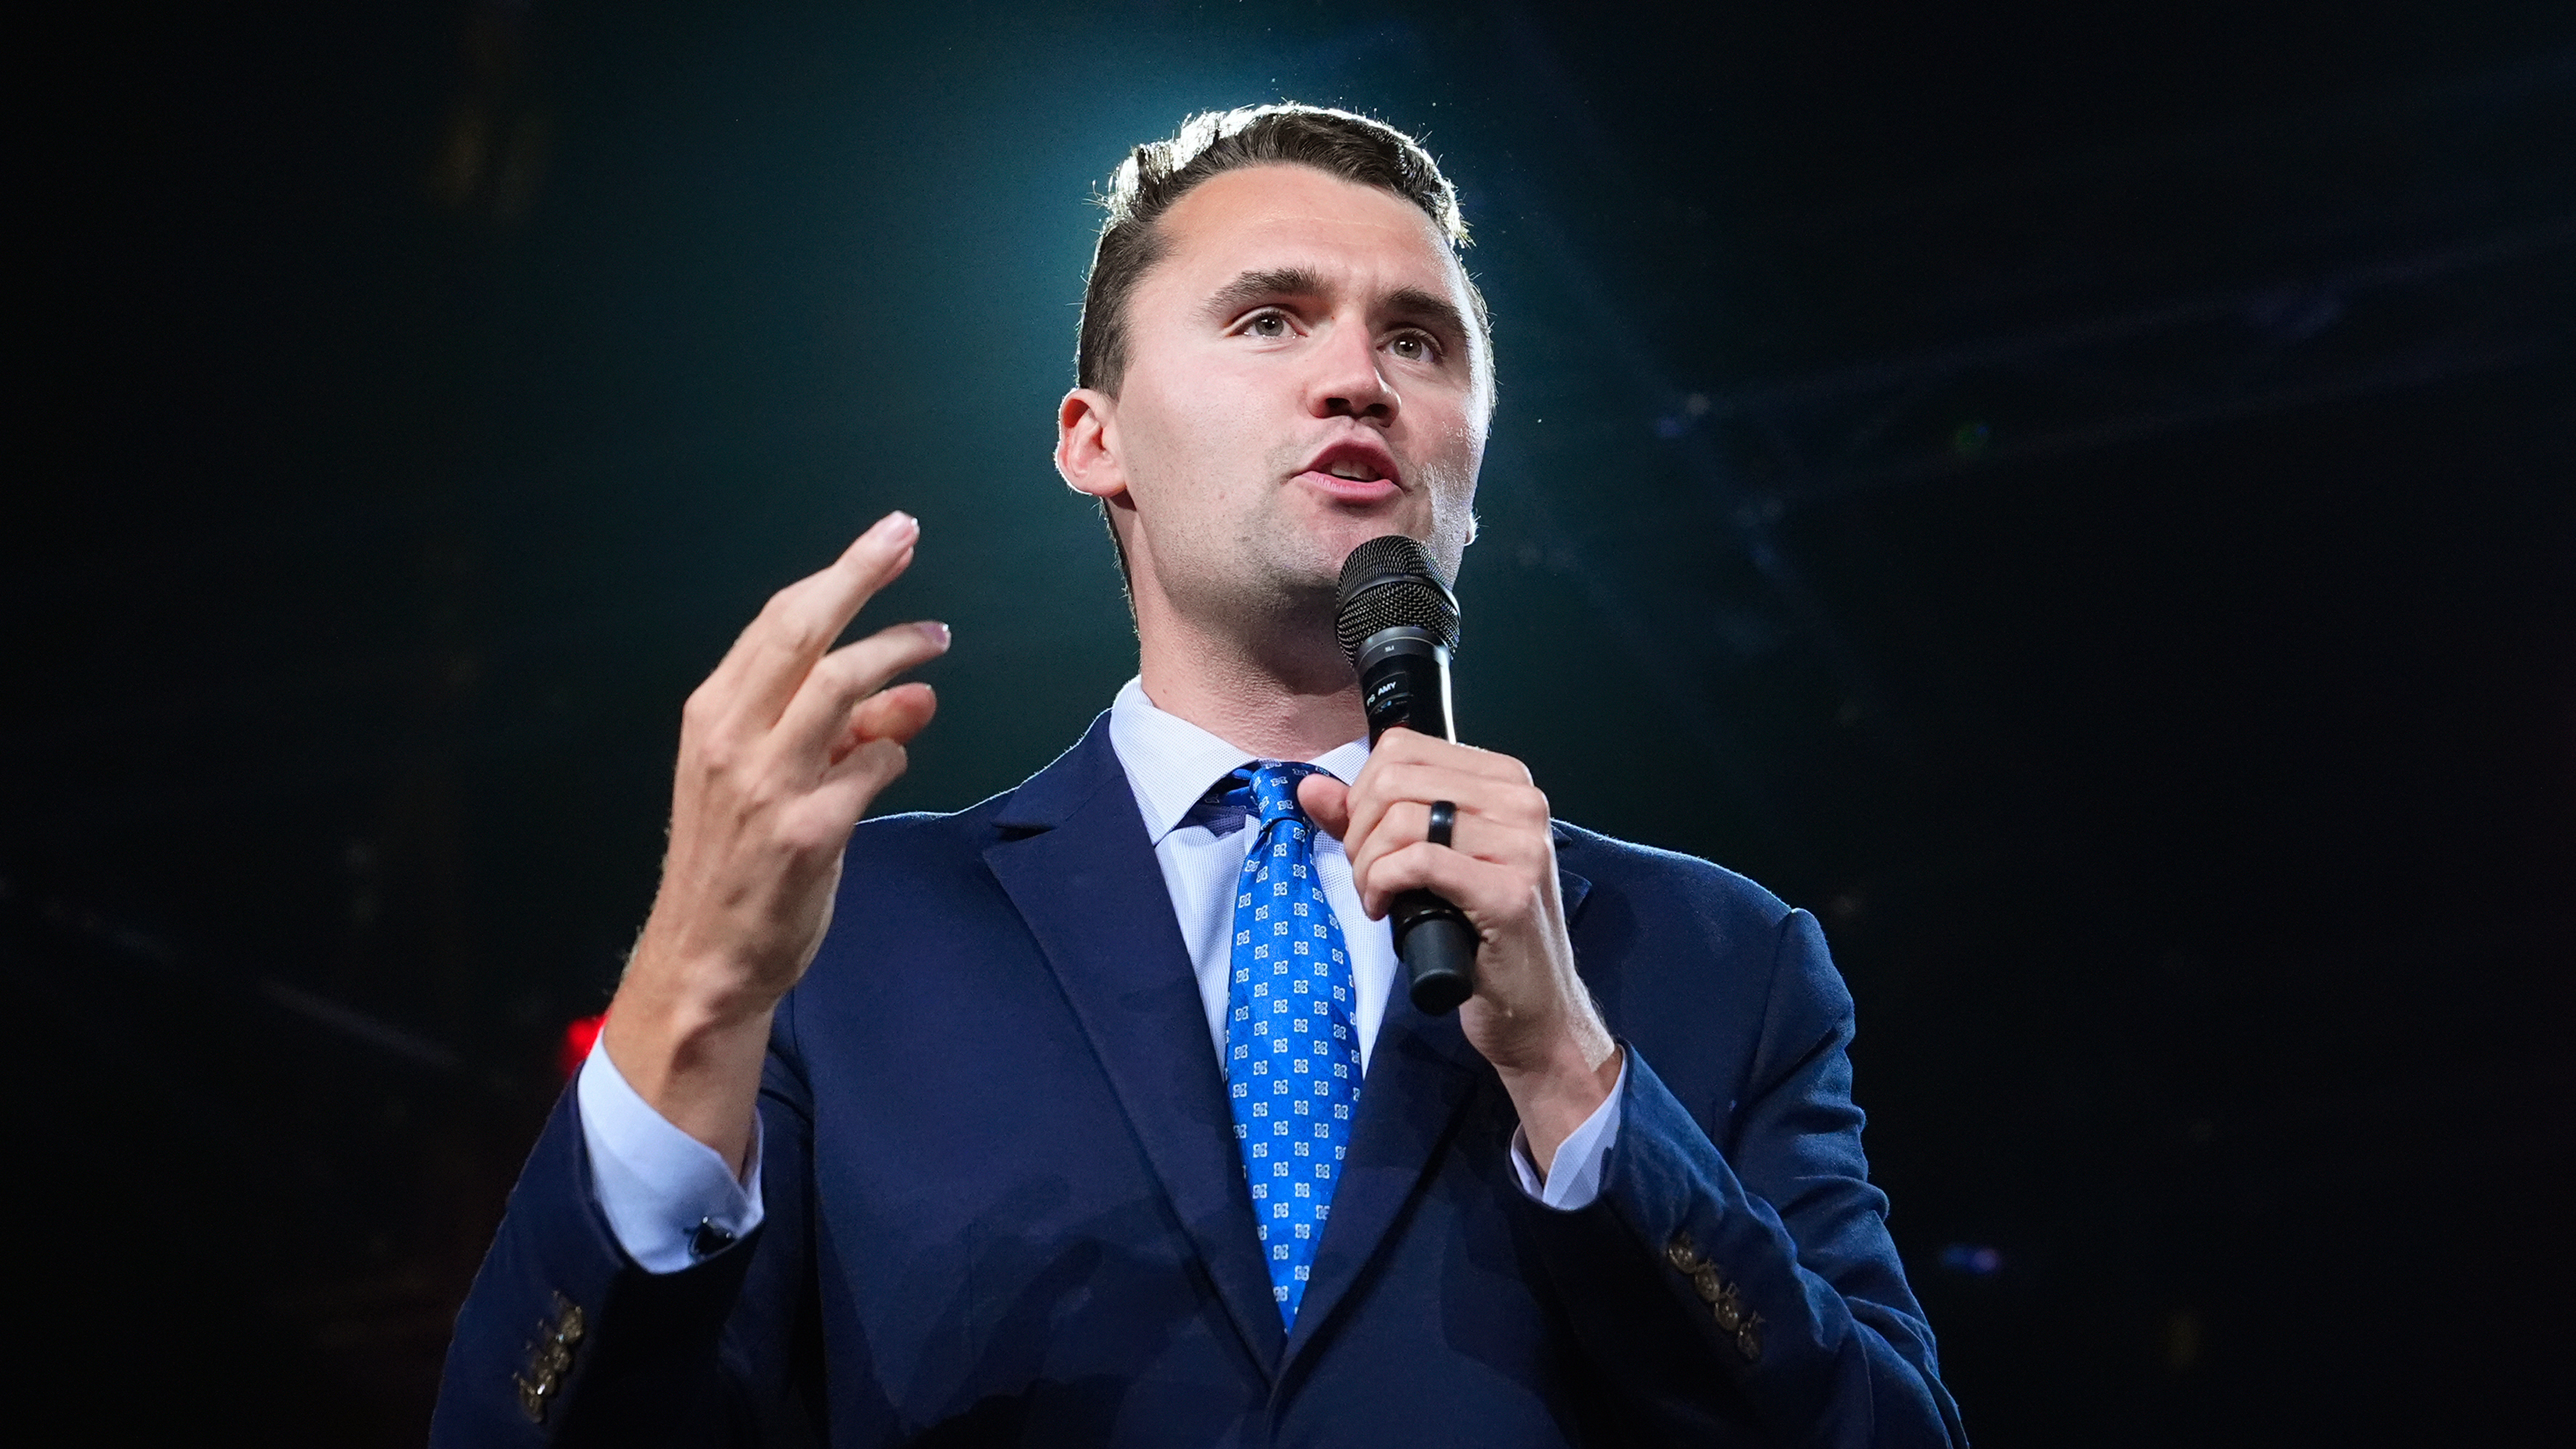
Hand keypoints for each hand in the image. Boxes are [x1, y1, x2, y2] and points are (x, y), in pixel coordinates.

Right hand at [603, 510, 947, 1167]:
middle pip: (805, 632)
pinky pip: (870, 767)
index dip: (838, 574)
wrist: (707, 956)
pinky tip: (894, 757)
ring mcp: (767, 784)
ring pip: (842, 688)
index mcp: (712, 716)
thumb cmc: (737, 861)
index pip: (778, 622)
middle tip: (906, 540)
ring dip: (896, 655)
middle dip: (861, 577)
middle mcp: (731, 739)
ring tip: (934, 642)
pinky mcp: (806, 831)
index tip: (887, 538)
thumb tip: (913, 690)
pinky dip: (892, 753)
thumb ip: (838, 732)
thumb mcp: (769, 781)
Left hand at [1300, 731, 1619, 1175]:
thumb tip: (1312, 789)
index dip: (1362, 792)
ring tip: (1375, 895)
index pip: (1402, 747)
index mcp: (1505, 780)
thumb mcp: (1423, 862)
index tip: (1364, 839)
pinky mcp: (1510, 891)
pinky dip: (1381, 884)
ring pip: (1402, 820)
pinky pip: (1417, 861)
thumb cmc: (1478, 933)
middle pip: (1396, 779)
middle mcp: (1521, 801)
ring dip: (1367, 863)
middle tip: (1366, 874)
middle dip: (1359, 829)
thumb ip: (1368, 820)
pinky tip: (1383, 910)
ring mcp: (1522, 845)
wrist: (1533, 1008)